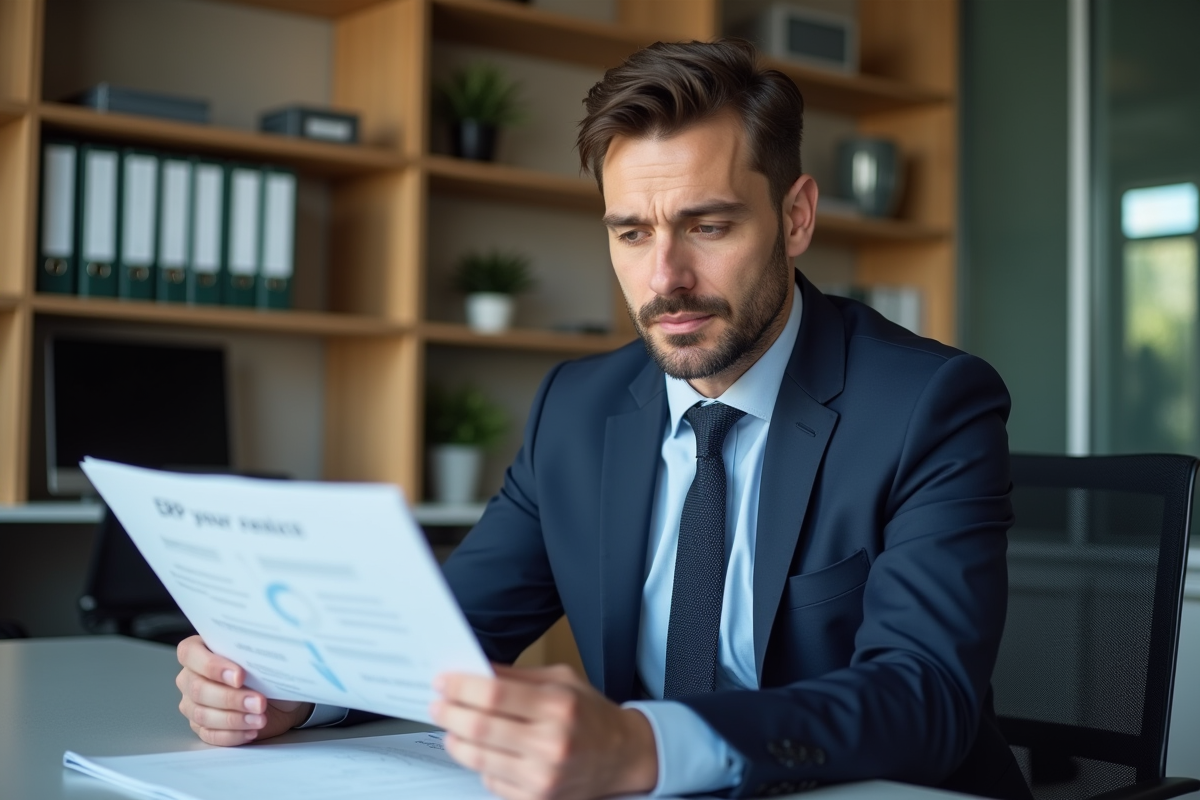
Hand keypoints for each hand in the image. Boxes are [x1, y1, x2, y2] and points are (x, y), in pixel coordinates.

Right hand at [175, 635, 313, 745]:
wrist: (281, 698)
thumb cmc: (267, 672)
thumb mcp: (263, 658)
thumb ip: (252, 655)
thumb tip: (260, 656)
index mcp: (200, 650)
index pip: (190, 653)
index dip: (212, 665)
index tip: (239, 675)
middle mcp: (191, 677)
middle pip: (198, 689)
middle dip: (231, 697)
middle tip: (258, 701)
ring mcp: (193, 704)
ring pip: (203, 714)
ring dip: (234, 718)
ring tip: (260, 718)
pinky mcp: (202, 727)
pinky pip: (210, 735)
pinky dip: (233, 734)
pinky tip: (251, 730)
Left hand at [431, 664, 657, 799]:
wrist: (623, 756)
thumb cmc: (590, 714)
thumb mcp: (561, 680)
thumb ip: (516, 676)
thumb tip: (473, 670)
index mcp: (558, 705)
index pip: (494, 694)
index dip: (461, 686)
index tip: (443, 680)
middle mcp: (551, 742)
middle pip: (480, 726)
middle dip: (449, 712)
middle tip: (437, 704)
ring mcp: (543, 776)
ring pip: (478, 758)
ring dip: (456, 740)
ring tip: (451, 727)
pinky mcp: (537, 799)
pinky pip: (490, 782)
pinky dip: (480, 765)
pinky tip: (483, 750)